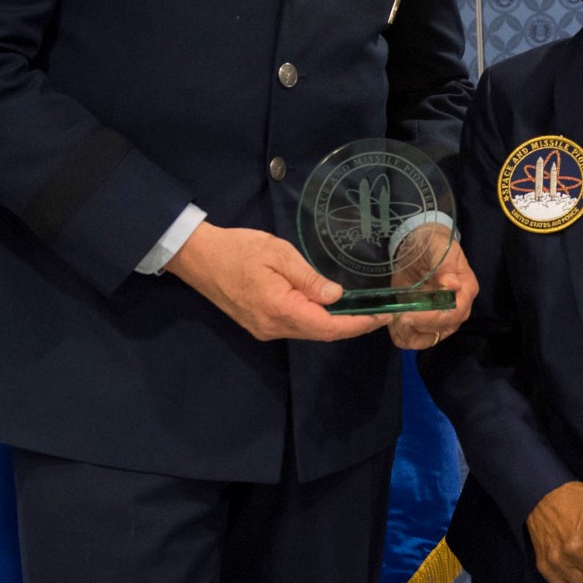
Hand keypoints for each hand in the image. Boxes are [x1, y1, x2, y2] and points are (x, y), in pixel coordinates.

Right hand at [163, 223, 387, 341]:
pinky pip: (296, 327)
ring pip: (308, 332)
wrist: (198, 257)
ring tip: (361, 309)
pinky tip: (329, 308)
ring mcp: (264, 330)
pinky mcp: (259, 325)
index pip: (328, 327)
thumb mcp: (278, 253)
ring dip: (335, 324)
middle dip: (352, 325)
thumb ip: (309, 278)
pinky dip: (316, 321)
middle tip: (380, 312)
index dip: (358, 325)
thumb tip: (337, 296)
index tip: (383, 317)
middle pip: (321, 333)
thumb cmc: (238, 249)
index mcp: (280, 309)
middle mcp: (273, 328)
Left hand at [387, 232, 477, 350]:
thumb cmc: (432, 243)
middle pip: (443, 328)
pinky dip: (404, 336)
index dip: (433, 318)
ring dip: (409, 333)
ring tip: (394, 319)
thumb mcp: (438, 247)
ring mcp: (441, 318)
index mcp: (466, 289)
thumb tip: (453, 284)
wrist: (419, 244)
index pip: (454, 312)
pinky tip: (393, 325)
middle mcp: (457, 308)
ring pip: (429, 338)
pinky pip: (416, 339)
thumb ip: (445, 264)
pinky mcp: (425, 322)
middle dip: (419, 325)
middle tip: (398, 316)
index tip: (410, 314)